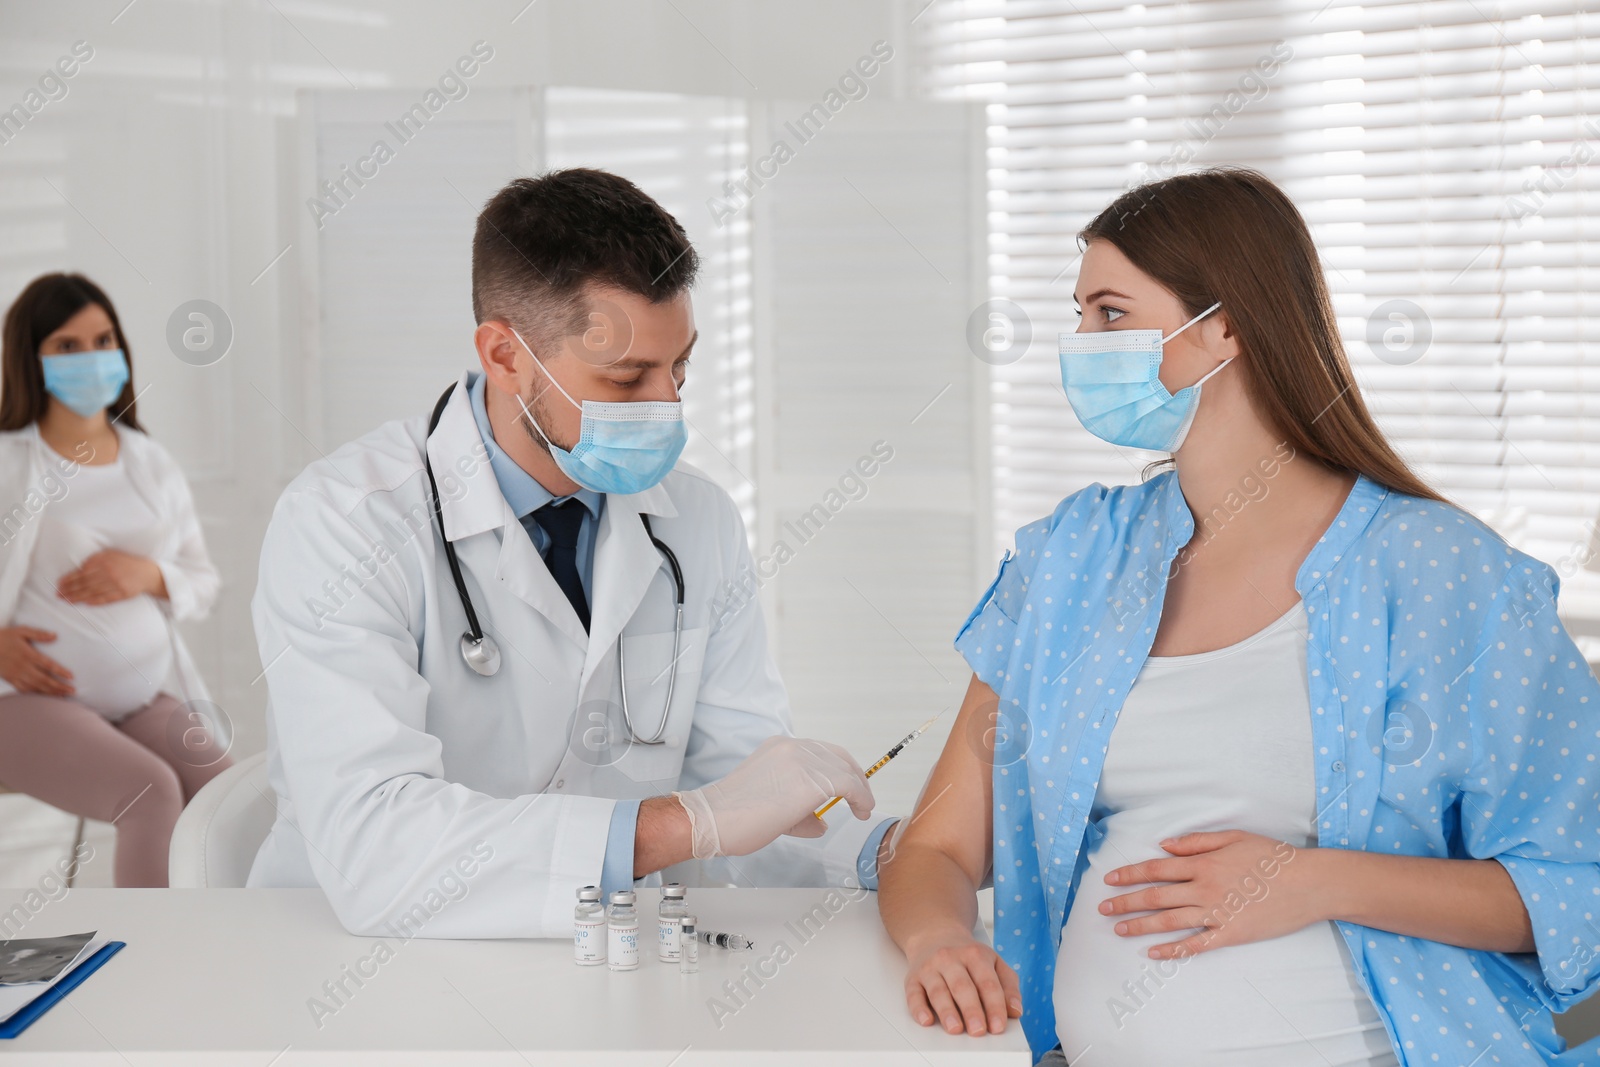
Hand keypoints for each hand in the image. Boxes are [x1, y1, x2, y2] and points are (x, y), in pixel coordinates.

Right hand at [0, 627, 73, 696]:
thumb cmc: (5, 637)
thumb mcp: (21, 631)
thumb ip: (38, 634)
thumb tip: (55, 636)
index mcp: (27, 654)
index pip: (47, 665)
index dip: (60, 671)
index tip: (71, 676)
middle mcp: (22, 666)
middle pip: (43, 679)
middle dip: (59, 686)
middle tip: (72, 690)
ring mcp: (16, 675)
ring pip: (35, 686)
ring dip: (50, 692)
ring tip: (63, 695)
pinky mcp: (10, 679)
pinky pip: (24, 689)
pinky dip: (35, 694)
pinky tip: (45, 696)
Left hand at [56, 550, 163, 604]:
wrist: (148, 573)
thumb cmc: (126, 563)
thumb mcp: (111, 555)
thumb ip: (95, 560)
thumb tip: (79, 569)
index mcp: (104, 561)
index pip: (82, 572)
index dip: (69, 579)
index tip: (59, 584)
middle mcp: (109, 572)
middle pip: (85, 583)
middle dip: (69, 589)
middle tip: (58, 595)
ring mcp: (116, 584)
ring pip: (92, 592)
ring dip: (77, 597)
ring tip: (66, 600)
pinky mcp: (123, 594)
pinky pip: (105, 598)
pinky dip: (94, 601)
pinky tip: (84, 603)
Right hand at [672, 735, 873, 857]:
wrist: (714, 819)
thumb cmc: (734, 816)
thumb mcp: (771, 803)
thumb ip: (801, 809)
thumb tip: (821, 822)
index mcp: (780, 747)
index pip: (821, 752)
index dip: (840, 769)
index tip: (848, 788)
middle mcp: (793, 747)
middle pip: (838, 756)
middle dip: (854, 777)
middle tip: (861, 799)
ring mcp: (802, 760)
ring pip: (845, 768)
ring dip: (859, 789)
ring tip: (862, 808)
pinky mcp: (811, 780)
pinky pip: (848, 784)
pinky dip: (861, 797)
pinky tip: (861, 811)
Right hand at [902, 927, 1022, 1035]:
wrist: (936, 934)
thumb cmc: (968, 956)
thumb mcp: (994, 963)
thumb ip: (1008, 986)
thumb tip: (1015, 1011)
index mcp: (975, 955)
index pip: (987, 983)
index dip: (994, 1005)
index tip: (998, 1026)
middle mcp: (951, 959)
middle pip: (962, 986)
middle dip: (971, 1010)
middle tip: (978, 1030)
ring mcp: (930, 967)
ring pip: (938, 990)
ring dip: (946, 1011)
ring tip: (955, 1029)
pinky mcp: (913, 977)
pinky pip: (913, 993)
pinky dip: (918, 1008)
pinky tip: (926, 1020)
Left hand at [1098, 829, 1327, 959]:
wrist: (1309, 883)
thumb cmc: (1272, 857)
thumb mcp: (1234, 837)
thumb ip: (1197, 842)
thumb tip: (1164, 845)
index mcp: (1204, 863)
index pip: (1157, 869)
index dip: (1130, 874)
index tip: (1110, 880)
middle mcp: (1205, 888)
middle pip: (1156, 896)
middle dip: (1126, 902)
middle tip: (1102, 908)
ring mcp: (1217, 913)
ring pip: (1170, 921)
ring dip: (1140, 926)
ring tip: (1118, 929)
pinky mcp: (1231, 934)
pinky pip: (1196, 944)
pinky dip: (1173, 950)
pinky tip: (1153, 953)